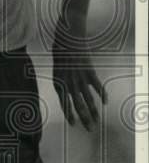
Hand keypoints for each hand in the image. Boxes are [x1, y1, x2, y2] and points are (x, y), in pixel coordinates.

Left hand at [52, 15, 106, 129]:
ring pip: (87, 98)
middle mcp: (68, 81)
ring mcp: (79, 76)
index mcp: (58, 80)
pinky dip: (101, 93)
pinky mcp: (88, 69)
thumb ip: (62, 78)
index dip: (69, 114)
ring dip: (93, 111)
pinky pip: (96, 85)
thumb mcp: (57, 65)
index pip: (64, 102)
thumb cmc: (61, 48)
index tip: (74, 124)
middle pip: (76, 104)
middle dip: (83, 118)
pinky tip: (105, 103)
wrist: (68, 33)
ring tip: (96, 122)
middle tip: (89, 129)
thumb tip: (66, 88)